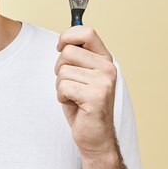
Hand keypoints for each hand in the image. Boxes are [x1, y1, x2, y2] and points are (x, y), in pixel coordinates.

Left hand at [54, 26, 117, 156]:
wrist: (95, 136)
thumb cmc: (83, 105)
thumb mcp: (81, 75)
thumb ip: (77, 57)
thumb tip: (64, 39)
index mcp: (105, 59)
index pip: (87, 32)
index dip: (67, 36)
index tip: (60, 48)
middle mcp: (108, 68)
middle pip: (67, 52)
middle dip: (60, 69)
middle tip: (71, 85)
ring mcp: (104, 82)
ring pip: (62, 71)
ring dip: (61, 86)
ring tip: (74, 97)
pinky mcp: (96, 96)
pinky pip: (63, 87)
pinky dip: (62, 97)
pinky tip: (74, 105)